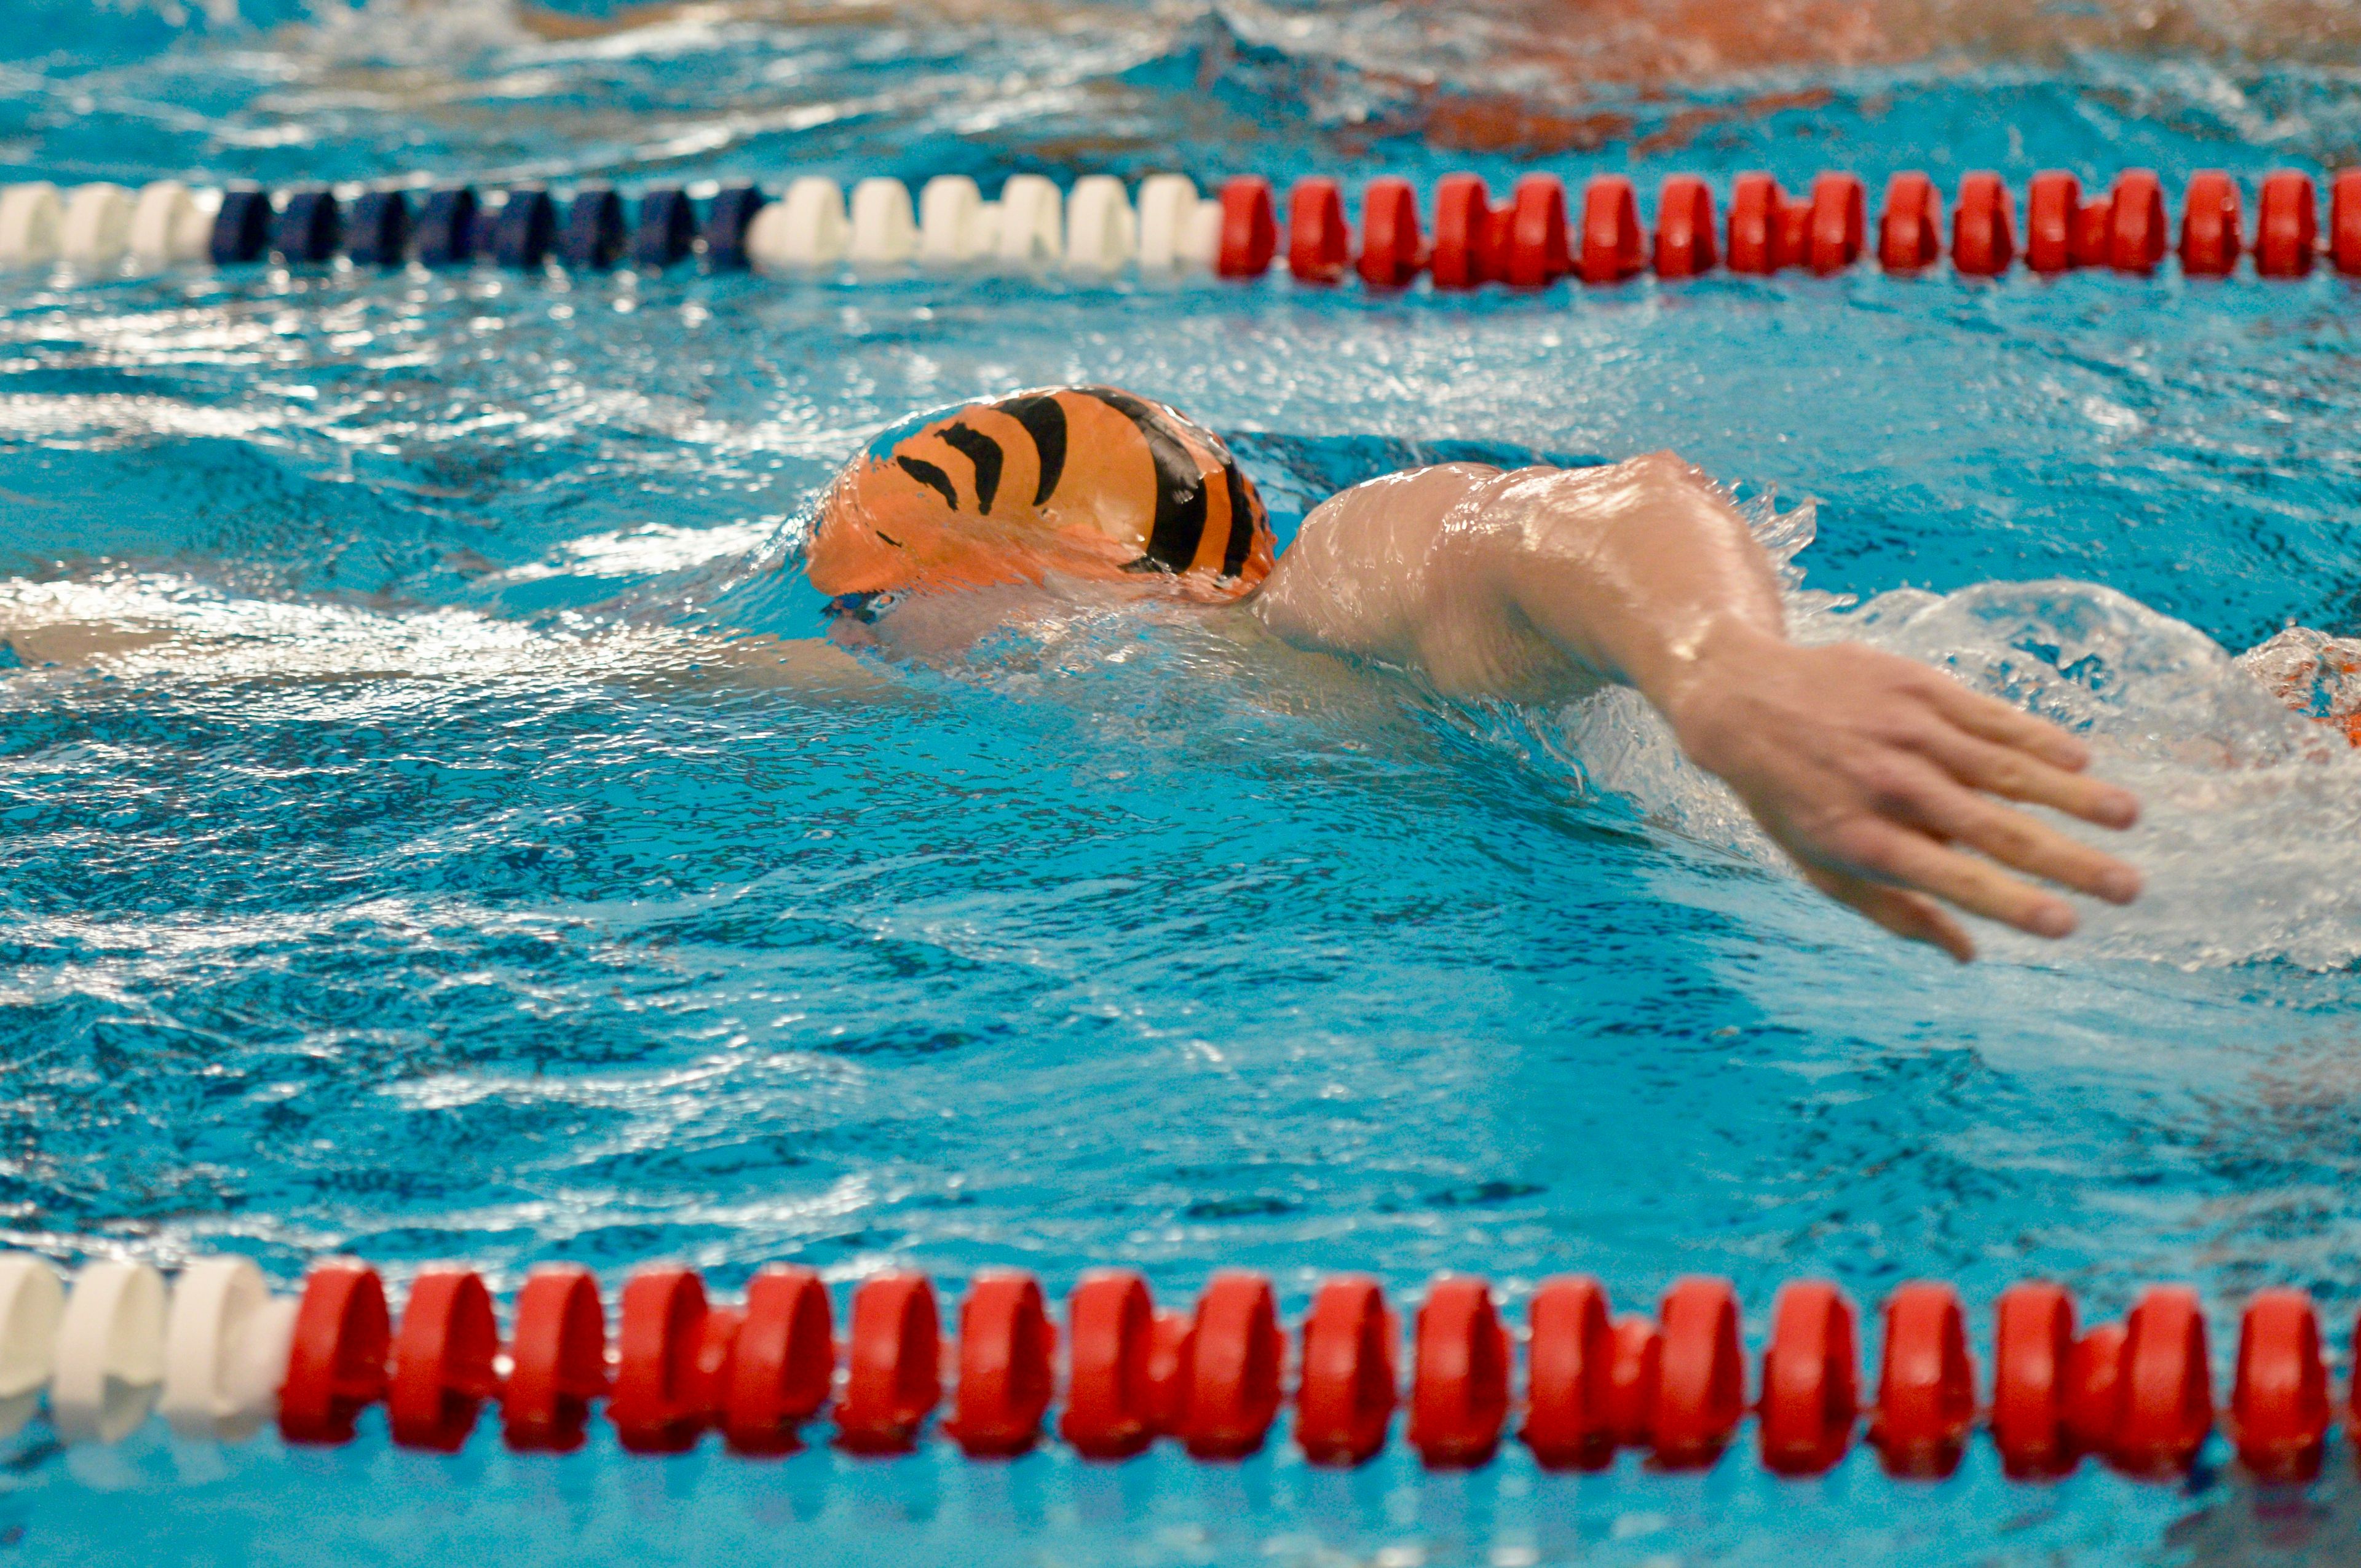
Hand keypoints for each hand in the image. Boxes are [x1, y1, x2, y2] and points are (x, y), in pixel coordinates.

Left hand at [1663, 628, 2141, 960]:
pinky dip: (2040, 740)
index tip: (2069, 926)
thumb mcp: (1821, 865)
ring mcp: (1909, 732)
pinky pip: (1994, 718)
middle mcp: (1891, 787)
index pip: (1953, 880)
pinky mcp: (1920, 686)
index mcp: (1864, 840)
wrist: (1745, 700)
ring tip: (2129, 819)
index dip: (2013, 904)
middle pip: (1997, 831)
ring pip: (2009, 769)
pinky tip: (2082, 763)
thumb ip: (1896, 912)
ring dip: (2075, 797)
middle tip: (2130, 889)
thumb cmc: (1789, 798)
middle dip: (2071, 863)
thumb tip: (1968, 954)